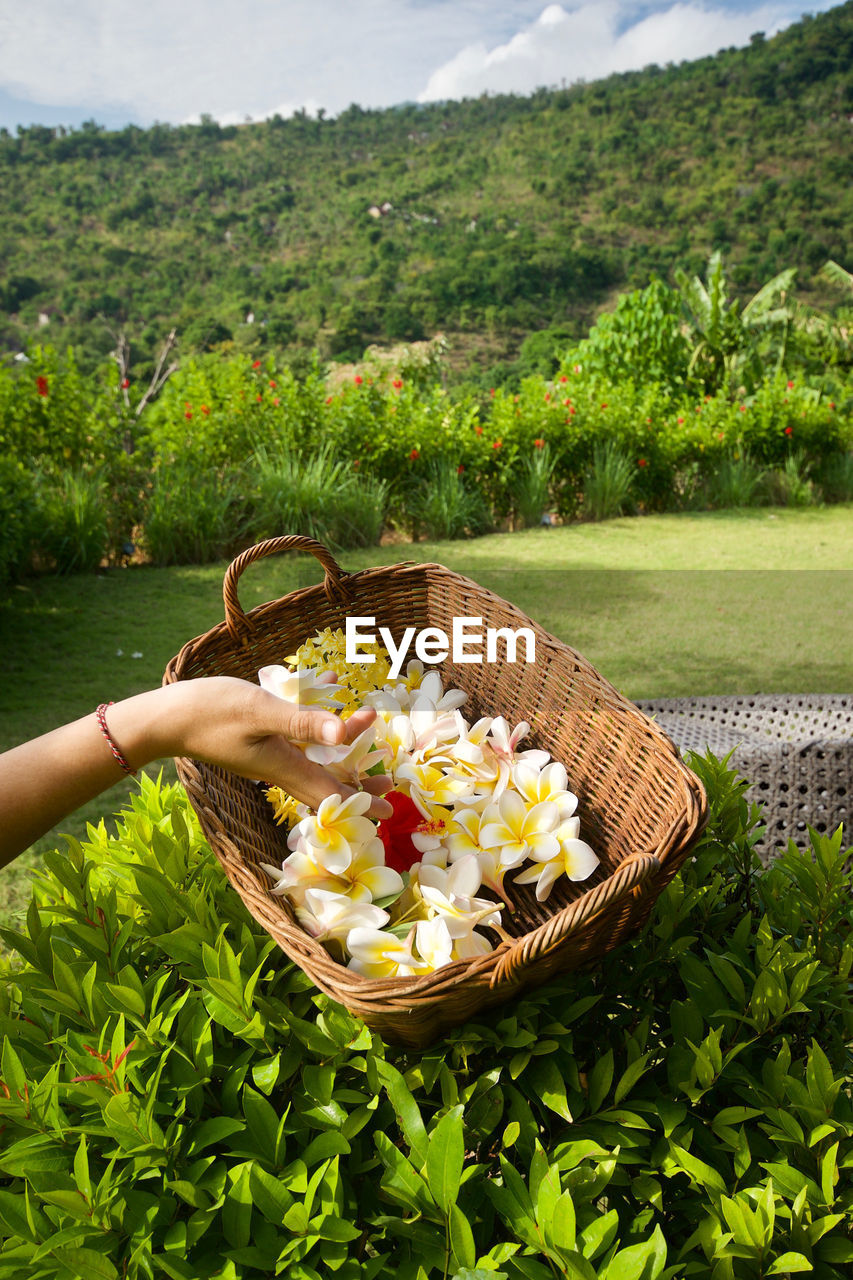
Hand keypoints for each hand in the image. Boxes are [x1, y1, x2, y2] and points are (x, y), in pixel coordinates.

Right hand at [140, 678, 393, 819]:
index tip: (387, 812)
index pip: (330, 793)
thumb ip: (303, 723)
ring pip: (312, 760)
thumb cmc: (210, 712)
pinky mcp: (255, 738)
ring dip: (340, 749)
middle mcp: (278, 766)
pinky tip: (325, 696)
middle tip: (386, 783)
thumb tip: (344, 735)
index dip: (361, 803)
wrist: (164, 717)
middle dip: (357, 783)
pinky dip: (314, 724)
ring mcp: (266, 754)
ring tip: (365, 733)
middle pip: (326, 782)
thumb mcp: (261, 712)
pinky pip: (294, 738)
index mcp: (284, 767)